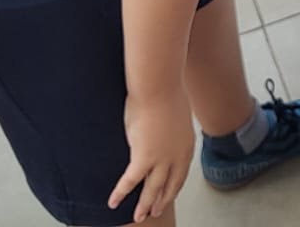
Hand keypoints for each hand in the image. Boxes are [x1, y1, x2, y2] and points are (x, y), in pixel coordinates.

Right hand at [110, 92, 195, 221]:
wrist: (159, 86)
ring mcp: (162, 159)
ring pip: (152, 189)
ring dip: (145, 204)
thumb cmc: (166, 90)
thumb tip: (161, 128)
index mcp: (186, 145)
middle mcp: (177, 156)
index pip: (181, 173)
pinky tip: (113, 202)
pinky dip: (121, 193)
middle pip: (169, 185)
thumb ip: (169, 127)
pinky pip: (130, 181)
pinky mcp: (144, 158)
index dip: (173, 186)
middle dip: (162, 200)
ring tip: (139, 216)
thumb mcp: (174, 114)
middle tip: (155, 211)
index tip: (168, 194)